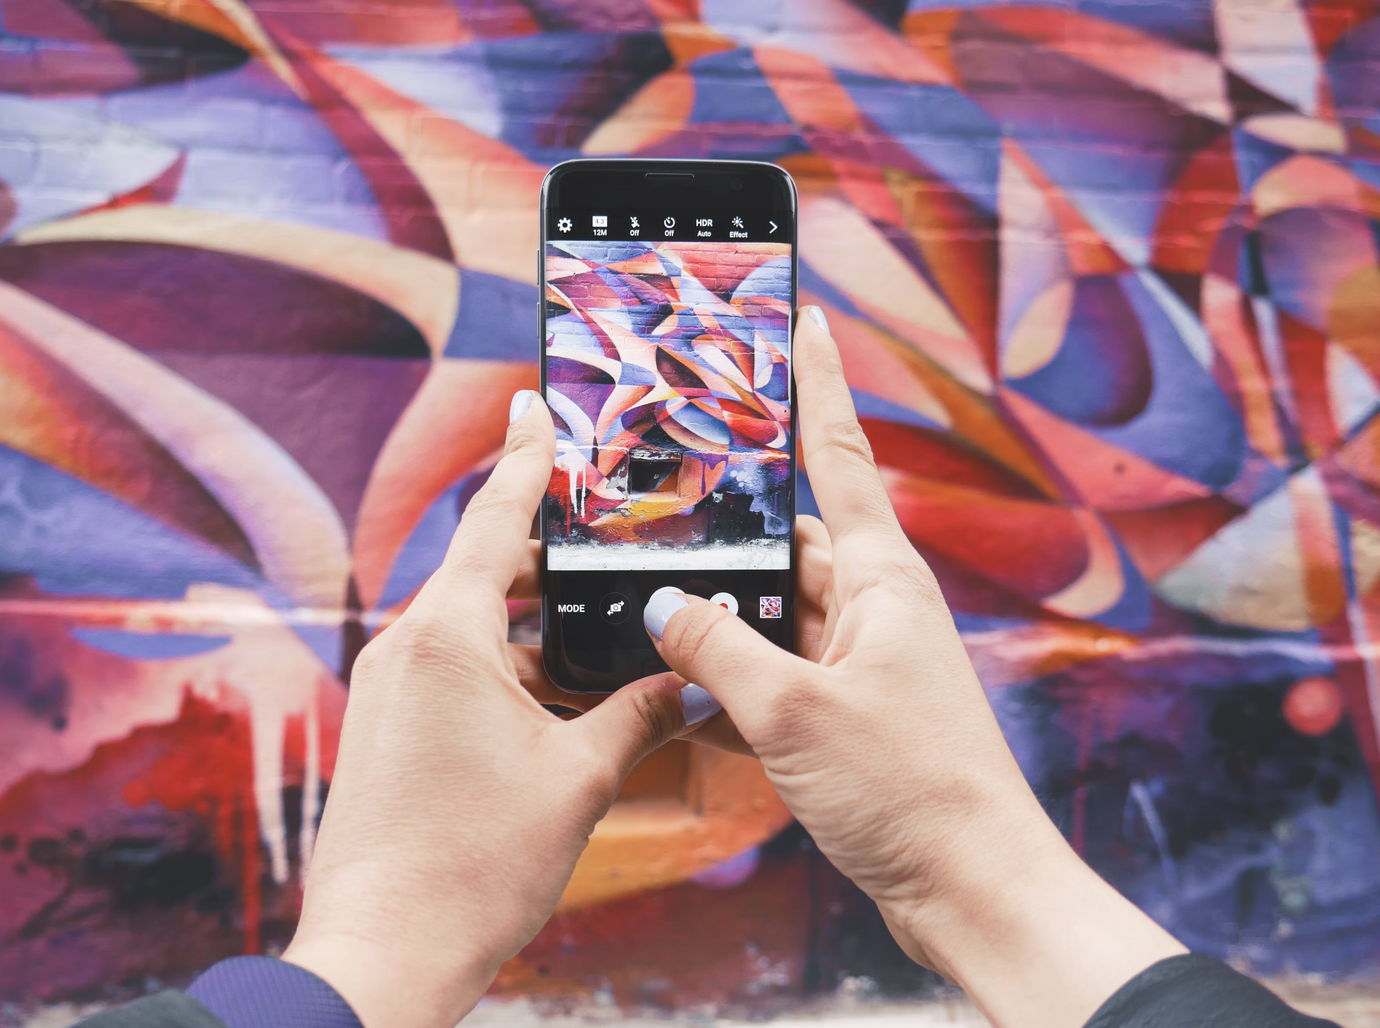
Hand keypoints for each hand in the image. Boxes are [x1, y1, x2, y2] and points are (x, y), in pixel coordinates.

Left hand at [283, 393, 708, 1027]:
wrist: (384, 953)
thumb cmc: (473, 866)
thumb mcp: (579, 779)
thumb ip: (639, 715)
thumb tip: (688, 683)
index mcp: (449, 636)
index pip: (496, 518)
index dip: (525, 455)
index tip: (535, 401)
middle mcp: (409, 646)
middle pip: (491, 569)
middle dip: (556, 557)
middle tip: (616, 538)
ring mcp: (394, 687)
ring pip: (479, 625)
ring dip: (541, 627)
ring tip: (610, 632)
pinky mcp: (393, 725)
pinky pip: (460, 669)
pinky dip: (514, 669)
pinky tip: (569, 697)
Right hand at [639, 308, 1185, 1027]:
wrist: (971, 888)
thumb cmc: (909, 790)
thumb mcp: (793, 711)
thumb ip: (718, 647)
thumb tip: (663, 604)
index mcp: (881, 578)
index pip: (840, 453)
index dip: (818, 382)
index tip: (807, 316)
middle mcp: (876, 606)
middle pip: (790, 538)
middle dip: (731, 523)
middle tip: (663, 495)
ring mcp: (864, 661)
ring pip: (777, 609)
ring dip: (725, 614)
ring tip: (652, 602)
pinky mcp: (850, 712)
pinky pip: (778, 672)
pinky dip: (735, 680)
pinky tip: (686, 697)